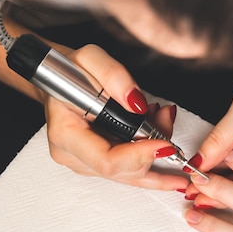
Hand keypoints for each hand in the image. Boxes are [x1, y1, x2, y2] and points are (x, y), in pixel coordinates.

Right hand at [43, 43, 190, 190]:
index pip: (107, 160)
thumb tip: (136, 103)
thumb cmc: (70, 71)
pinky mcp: (98, 166)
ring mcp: (85, 165)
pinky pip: (131, 172)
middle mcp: (73, 156)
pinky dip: (152, 163)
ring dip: (155, 152)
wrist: (60, 81)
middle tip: (166, 118)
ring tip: (163, 120)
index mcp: (65, 133)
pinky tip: (172, 168)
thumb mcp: (90, 58)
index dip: (139, 156)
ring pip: (132, 173)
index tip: (165, 144)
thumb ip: (114, 76)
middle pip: (124, 171)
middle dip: (154, 150)